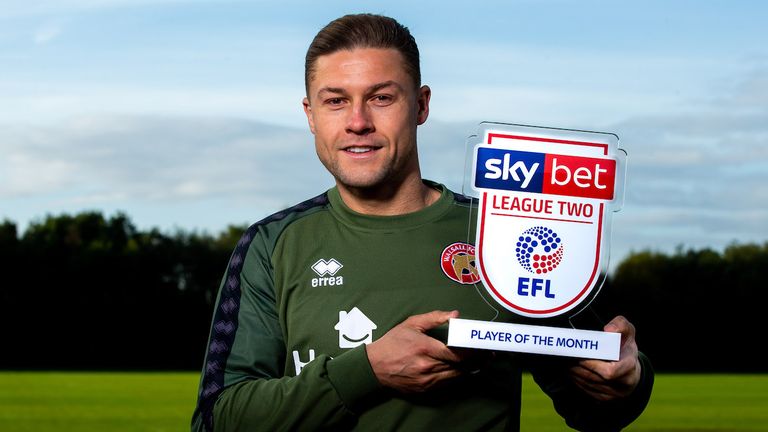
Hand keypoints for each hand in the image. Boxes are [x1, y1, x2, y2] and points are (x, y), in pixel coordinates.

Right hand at [366, 310, 480, 392]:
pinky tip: (465, 370)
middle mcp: (427, 366)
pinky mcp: (424, 389)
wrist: (374, 366)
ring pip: (455, 376)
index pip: (456, 353)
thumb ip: (434, 318)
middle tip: (488, 354)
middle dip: (476, 360)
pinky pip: (446, 383)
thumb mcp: (411, 324)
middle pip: (459, 366)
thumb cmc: (393, 342)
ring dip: (470, 369)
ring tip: (482, 361)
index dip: (472, 352)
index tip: (483, 347)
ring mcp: (426, 380)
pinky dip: (457, 376)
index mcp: (424, 348)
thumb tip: (454, 315)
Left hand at [569, 315, 641, 400]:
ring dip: (574, 373)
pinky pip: (587, 390)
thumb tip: (607, 330)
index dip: (592, 364)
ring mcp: (614, 393)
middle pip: (594, 378)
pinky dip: (576, 379)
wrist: (632, 368)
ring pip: (588, 384)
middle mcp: (624, 383)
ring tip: (565, 360)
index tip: (579, 354)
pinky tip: (570, 369)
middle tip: (566, 355)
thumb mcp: (627, 331)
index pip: (610, 372)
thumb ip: (620, 325)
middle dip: (578, 366)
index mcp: (630, 366)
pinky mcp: (605, 398)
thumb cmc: (626, 346)